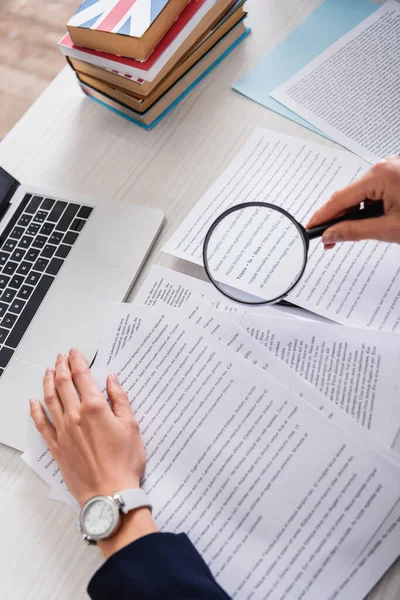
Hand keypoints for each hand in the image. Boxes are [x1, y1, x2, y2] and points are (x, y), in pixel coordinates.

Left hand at [29, 348, 156, 556]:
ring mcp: (63, 431)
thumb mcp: (131, 426)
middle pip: (63, 384)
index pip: (81, 376)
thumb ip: (120, 400)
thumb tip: (111, 380)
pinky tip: (33, 403)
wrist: (110, 493)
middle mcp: (75, 416)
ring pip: (50, 400)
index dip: (77, 361)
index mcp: (94, 408)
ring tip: (49, 371)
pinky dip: (36, 411)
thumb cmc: (125, 462)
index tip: (75, 353)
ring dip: (48, 382)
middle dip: (61, 366)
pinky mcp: (57, 447)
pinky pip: (42, 425)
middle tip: (62, 356)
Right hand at [306, 156, 399, 248]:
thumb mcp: (389, 228)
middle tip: (329, 240)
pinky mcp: (395, 176)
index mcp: (380, 175)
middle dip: (338, 219)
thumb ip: (355, 232)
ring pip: (361, 195)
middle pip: (350, 196)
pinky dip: (368, 208)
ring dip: (354, 214)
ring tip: (352, 234)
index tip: (310, 228)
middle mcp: (383, 167)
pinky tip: (368, 222)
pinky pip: (373, 192)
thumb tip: (331, 234)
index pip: (341, 199)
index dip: (323, 216)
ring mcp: (390, 170)